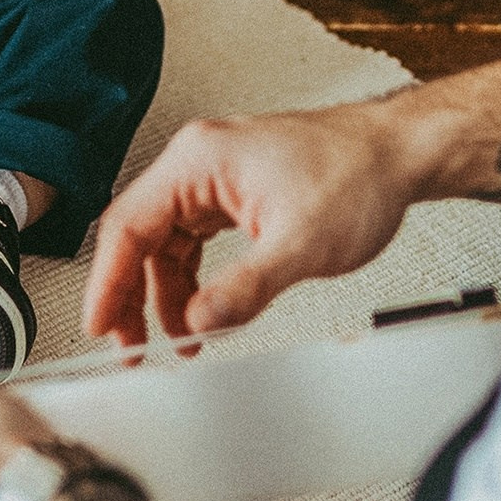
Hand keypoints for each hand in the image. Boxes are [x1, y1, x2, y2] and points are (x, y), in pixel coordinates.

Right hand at [85, 101, 419, 346]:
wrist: (400, 154)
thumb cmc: (359, 174)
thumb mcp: (302, 244)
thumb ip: (246, 288)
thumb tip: (200, 321)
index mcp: (199, 160)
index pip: (128, 225)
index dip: (108, 283)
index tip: (101, 326)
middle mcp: (198, 161)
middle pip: (139, 235)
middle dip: (133, 295)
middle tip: (134, 346)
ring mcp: (215, 175)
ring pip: (165, 242)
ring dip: (166, 293)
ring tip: (181, 339)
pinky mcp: (233, 191)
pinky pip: (193, 240)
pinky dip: (192, 278)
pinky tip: (204, 309)